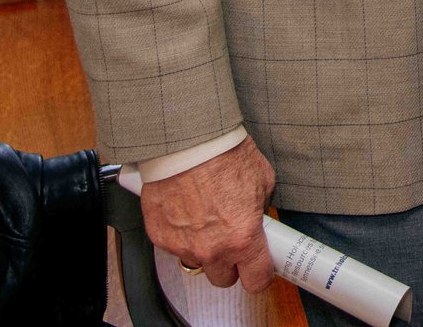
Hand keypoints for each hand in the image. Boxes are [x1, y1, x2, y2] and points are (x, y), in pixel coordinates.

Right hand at [140, 137, 275, 290]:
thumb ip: (261, 208)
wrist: (188, 141)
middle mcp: (212, 249)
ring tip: (205, 217)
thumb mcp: (262, 180)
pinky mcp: (160, 237)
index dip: (259, 274)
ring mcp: (184, 246)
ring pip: (198, 262)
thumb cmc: (223, 154)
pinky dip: (181, 234)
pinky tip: (186, 211)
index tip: (259, 268)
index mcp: (243, 238)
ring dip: (204, 247)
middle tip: (232, 240)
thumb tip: (259, 217)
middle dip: (230, 263)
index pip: (256, 280)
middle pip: (224, 279)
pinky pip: (175, 247)